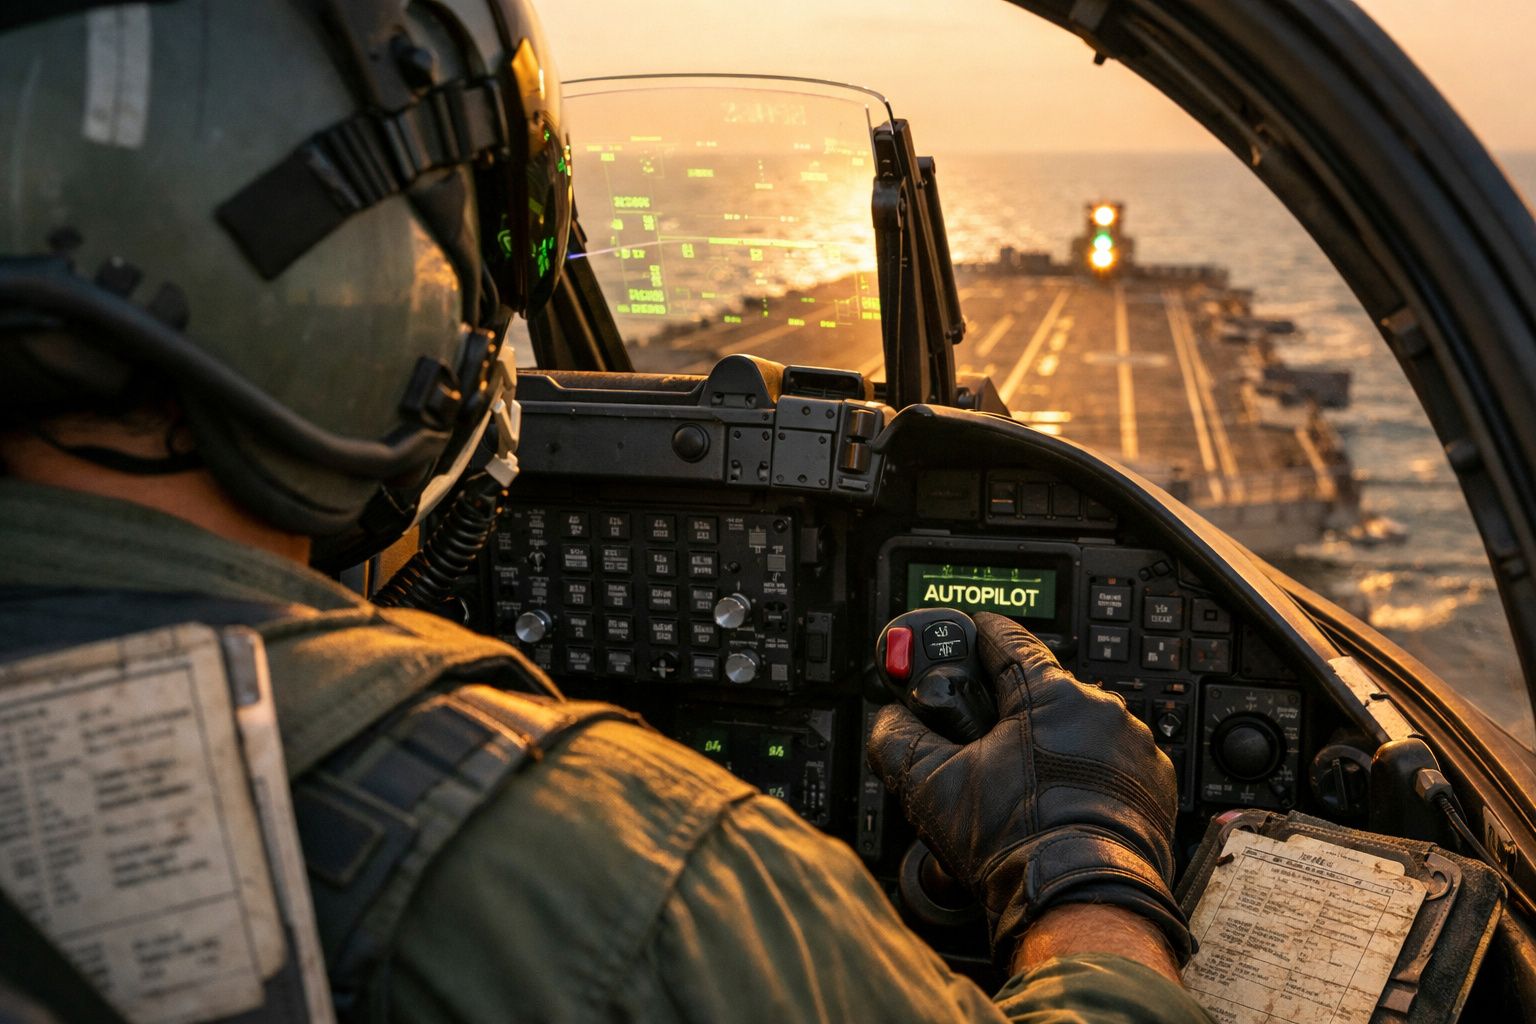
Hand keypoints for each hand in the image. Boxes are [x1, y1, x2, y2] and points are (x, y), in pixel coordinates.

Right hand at [867, 612, 1191, 962]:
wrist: (1080, 904)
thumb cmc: (1017, 846)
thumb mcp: (930, 788)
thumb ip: (898, 738)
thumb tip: (887, 720)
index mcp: (1050, 694)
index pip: (1007, 640)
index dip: (978, 637)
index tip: (968, 635)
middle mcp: (1102, 712)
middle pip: (1042, 693)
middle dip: (1012, 714)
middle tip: (984, 747)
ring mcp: (1135, 749)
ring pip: (1080, 731)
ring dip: (1053, 748)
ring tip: (1025, 790)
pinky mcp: (1154, 787)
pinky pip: (1113, 766)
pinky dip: (1089, 778)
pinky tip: (1061, 806)